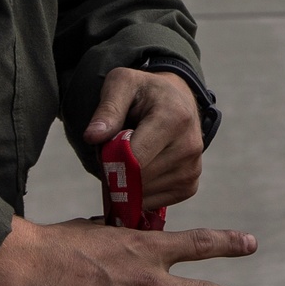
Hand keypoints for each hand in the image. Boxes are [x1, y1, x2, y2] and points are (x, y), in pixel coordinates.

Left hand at [84, 69, 201, 209]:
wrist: (176, 99)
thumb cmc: (144, 91)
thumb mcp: (122, 84)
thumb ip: (107, 109)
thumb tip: (92, 137)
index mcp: (173, 118)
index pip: (134, 158)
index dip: (110, 158)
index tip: (102, 147)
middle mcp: (189, 146)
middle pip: (138, 178)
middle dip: (117, 171)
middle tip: (113, 150)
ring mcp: (192, 169)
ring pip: (144, 193)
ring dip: (127, 182)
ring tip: (130, 156)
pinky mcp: (190, 185)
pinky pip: (154, 201)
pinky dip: (140, 190)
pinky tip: (142, 168)